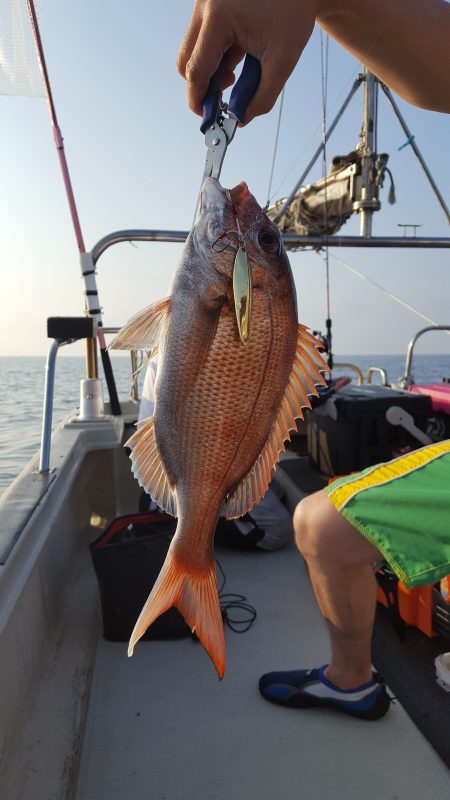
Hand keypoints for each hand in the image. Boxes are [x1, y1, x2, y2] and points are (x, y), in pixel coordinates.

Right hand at [177, 0, 318, 123]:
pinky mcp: (209, 2)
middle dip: (203, 84)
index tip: (206, 117)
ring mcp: (204, 1)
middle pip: (185, 60)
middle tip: (223, 96)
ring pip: (192, 49)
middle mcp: (204, 5)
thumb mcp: (283, 61)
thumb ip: (262, 97)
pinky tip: (238, 51)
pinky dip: (216, 51)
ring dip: (210, 67)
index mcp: (219, 17)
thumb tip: (241, 119)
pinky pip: (202, 36)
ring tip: (237, 70)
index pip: (196, 70)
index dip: (198, 99)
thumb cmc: (294, 14)